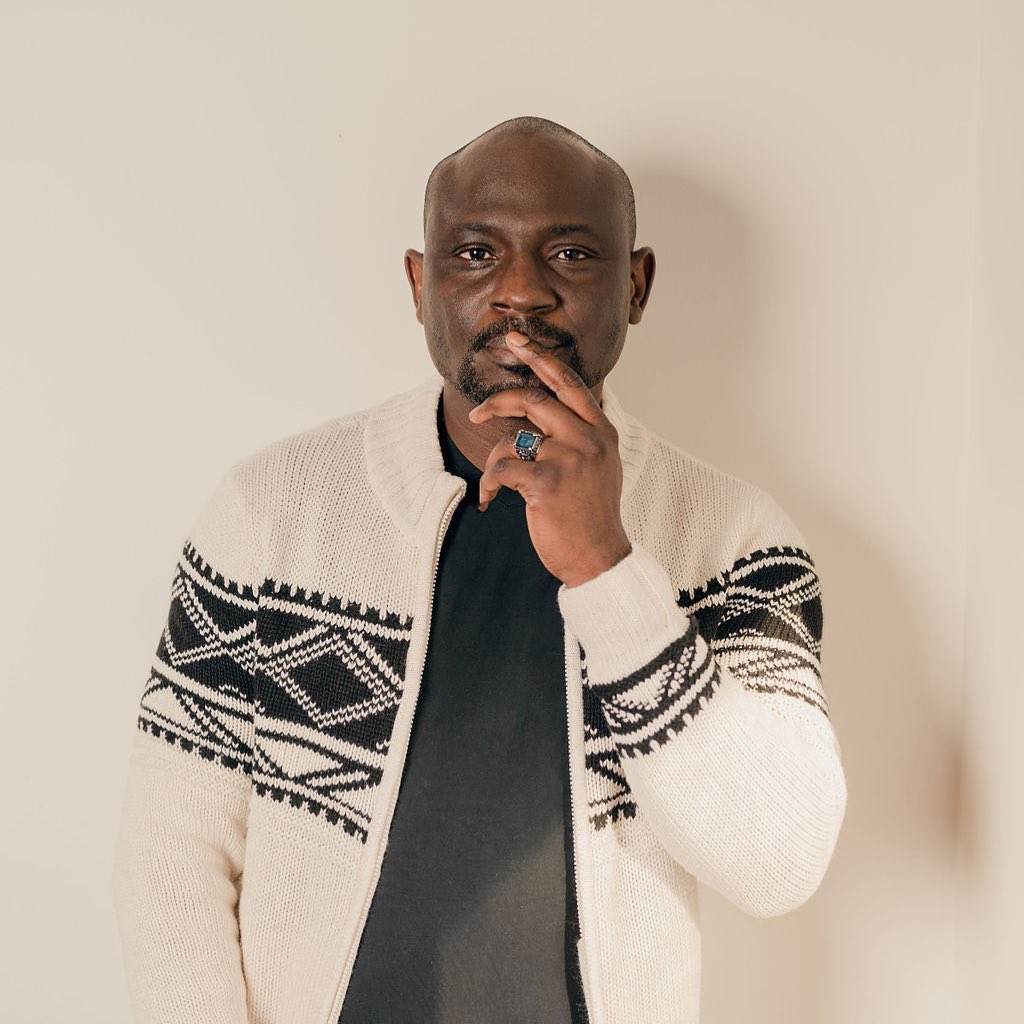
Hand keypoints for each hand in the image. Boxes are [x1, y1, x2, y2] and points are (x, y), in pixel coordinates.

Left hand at [467, 332, 631, 586]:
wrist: (598, 557)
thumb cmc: (590, 515)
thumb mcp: (598, 466)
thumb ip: (579, 435)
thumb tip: (543, 412)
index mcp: (602, 430)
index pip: (568, 382)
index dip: (539, 357)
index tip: (516, 339)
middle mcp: (589, 438)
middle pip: (533, 399)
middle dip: (498, 402)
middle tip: (477, 414)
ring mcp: (569, 458)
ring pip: (512, 437)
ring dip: (493, 461)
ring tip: (493, 484)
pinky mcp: (547, 482)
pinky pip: (501, 468)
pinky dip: (488, 483)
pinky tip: (490, 500)